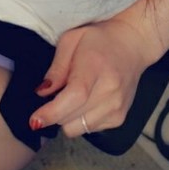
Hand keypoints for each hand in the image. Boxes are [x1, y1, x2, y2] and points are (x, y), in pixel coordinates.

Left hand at [29, 17, 152, 138]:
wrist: (133, 44)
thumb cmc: (100, 39)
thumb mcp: (71, 40)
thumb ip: (56, 67)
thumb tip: (42, 93)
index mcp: (96, 67)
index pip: (74, 97)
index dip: (52, 112)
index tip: (35, 120)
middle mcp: (109, 90)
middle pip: (71, 118)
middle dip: (55, 113)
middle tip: (57, 94)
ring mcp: (117, 107)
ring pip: (77, 129)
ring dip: (68, 118)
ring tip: (74, 96)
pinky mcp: (119, 118)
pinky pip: (89, 129)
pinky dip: (81, 119)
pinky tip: (87, 101)